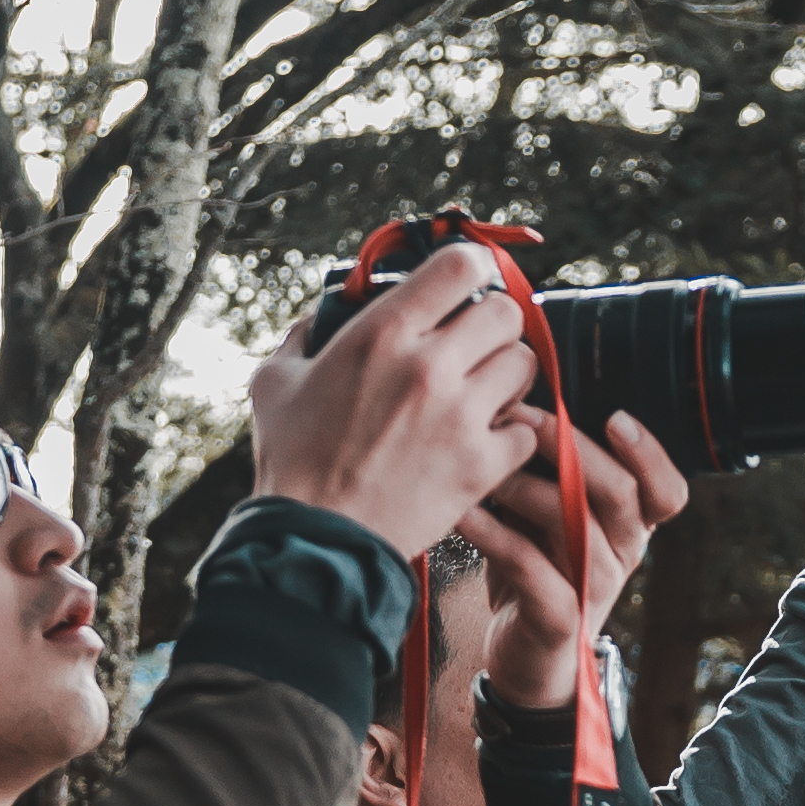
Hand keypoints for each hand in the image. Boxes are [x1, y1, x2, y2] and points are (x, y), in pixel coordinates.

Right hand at [247, 246, 545, 563]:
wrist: (316, 540)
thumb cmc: (292, 462)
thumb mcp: (276, 382)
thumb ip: (305, 335)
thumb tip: (323, 312)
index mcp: (382, 333)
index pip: (461, 265)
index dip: (471, 269)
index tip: (466, 284)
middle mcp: (429, 366)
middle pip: (506, 311)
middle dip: (493, 324)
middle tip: (474, 345)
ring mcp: (461, 416)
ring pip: (525, 363)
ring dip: (507, 374)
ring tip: (483, 392)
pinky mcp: (481, 465)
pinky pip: (528, 429)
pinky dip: (513, 433)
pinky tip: (485, 440)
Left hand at [465, 407, 689, 707]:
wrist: (523, 657)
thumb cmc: (534, 569)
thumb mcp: (546, 515)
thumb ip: (549, 471)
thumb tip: (518, 399)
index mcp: (631, 527)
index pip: (668, 491)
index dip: (651, 454)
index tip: (616, 418)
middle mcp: (624, 554)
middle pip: (620, 492)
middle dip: (570, 446)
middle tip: (520, 417)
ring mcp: (595, 588)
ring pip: (576, 524)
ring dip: (525, 486)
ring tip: (485, 467)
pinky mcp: (559, 618)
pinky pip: (530, 565)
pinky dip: (493, 534)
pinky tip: (464, 512)